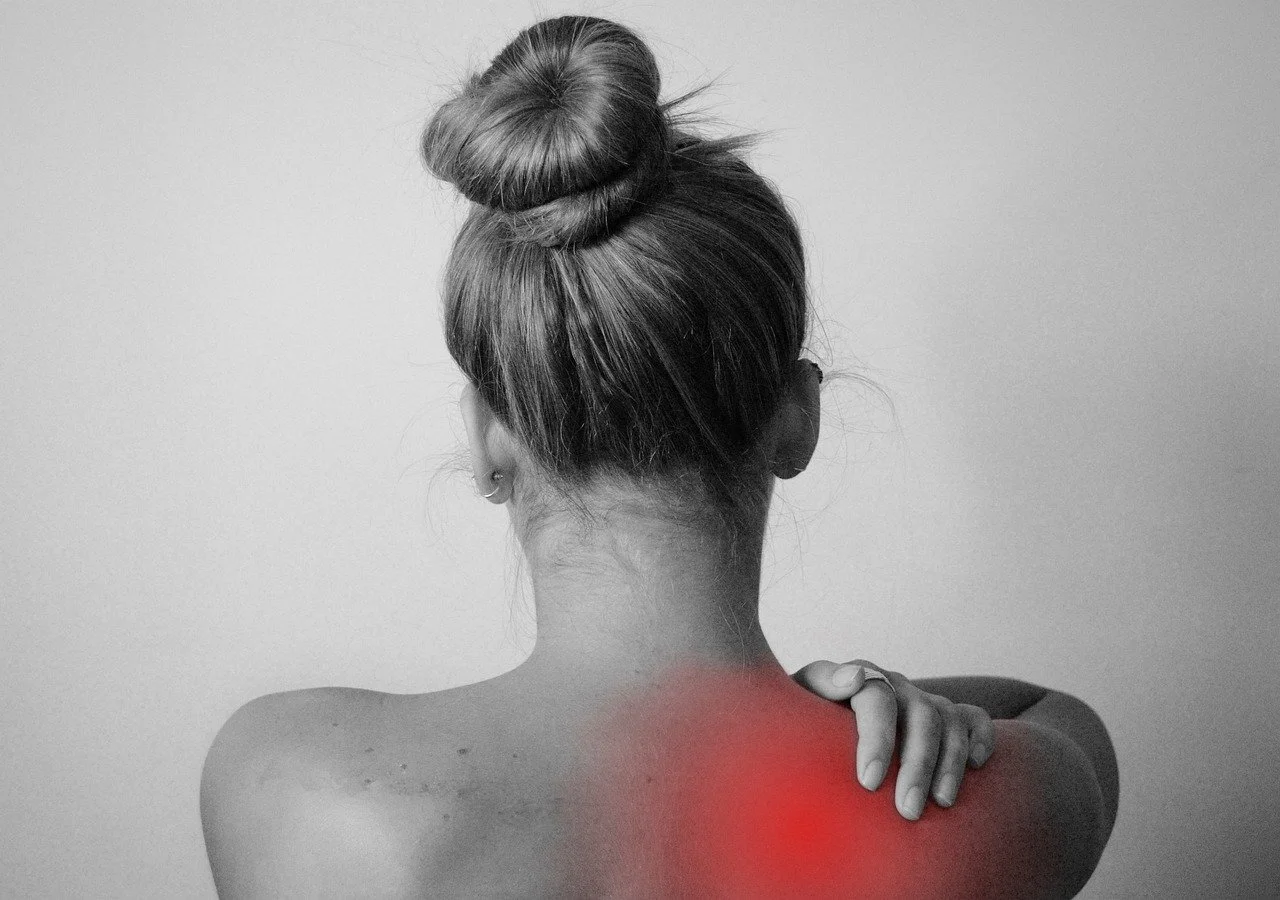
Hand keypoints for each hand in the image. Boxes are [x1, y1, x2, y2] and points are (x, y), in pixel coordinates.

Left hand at [791, 659, 995, 820]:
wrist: (811, 730)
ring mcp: (920, 698)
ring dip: (950, 762)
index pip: (876, 698)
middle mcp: (893, 684)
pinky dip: (981, 736)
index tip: (869, 782)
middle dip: (919, 764)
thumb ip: (819, 685)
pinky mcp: (942, 715)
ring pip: (949, 719)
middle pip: (921, 714)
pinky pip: (973, 717)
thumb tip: (855, 678)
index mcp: (856, 679)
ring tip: (941, 803)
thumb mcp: (796, 705)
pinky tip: (976, 764)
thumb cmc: (799, 726)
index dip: (877, 738)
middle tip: (909, 810)